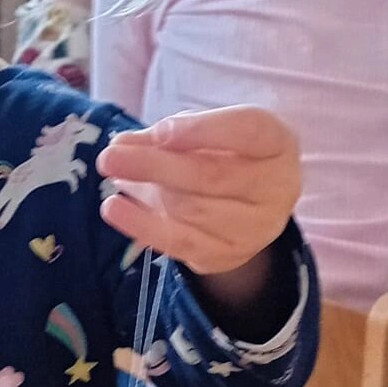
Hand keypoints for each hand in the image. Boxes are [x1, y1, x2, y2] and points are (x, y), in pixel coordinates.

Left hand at [96, 106, 301, 276]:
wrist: (248, 203)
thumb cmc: (225, 153)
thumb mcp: (206, 131)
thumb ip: (169, 133)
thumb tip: (123, 144)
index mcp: (277, 143)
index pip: (248, 132)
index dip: (203, 131)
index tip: (160, 132)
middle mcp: (276, 188)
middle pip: (213, 176)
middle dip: (156, 165)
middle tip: (110, 156)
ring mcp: (256, 228)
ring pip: (194, 210)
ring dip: (147, 192)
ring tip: (110, 174)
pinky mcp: (228, 255)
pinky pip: (181, 243)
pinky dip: (142, 225)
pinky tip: (114, 208)